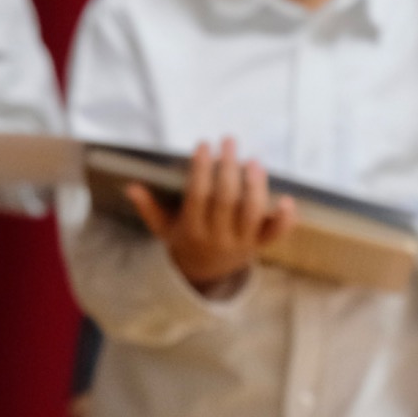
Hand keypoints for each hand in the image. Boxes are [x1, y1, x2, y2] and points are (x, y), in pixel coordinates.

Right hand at [126, 138, 294, 293]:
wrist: (205, 275)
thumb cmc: (183, 240)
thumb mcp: (163, 228)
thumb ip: (149, 208)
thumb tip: (131, 186)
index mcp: (191, 230)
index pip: (197, 195)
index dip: (201, 169)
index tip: (203, 145)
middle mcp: (217, 237)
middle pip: (226, 199)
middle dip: (228, 167)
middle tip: (229, 140)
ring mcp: (241, 243)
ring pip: (251, 212)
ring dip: (255, 184)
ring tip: (253, 161)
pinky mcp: (259, 246)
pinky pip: (275, 234)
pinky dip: (284, 219)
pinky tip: (287, 200)